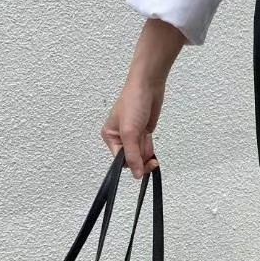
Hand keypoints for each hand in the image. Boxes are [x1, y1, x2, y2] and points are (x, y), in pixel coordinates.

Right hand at [102, 18, 186, 177]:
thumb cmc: (133, 102)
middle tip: (150, 159)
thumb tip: (135, 174)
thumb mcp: (130, 132)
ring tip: (147, 139)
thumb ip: (132, 155)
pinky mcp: (143, 134)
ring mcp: (132, 136)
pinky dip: (150, 149)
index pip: (119, 160)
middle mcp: (119, 138)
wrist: (148, 85)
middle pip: (130, 160)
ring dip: (146, 153)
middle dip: (140, 159)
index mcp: (109, 136)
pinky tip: (149, 140)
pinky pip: (146, 149)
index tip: (142, 166)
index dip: (131, 164)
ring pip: (140, 156)